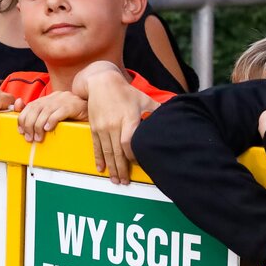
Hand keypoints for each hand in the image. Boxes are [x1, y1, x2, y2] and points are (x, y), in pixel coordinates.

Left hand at [17, 91, 86, 142]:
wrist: (96, 110)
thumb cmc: (75, 116)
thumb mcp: (55, 115)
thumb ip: (40, 115)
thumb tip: (20, 114)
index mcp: (50, 98)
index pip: (30, 105)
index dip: (23, 118)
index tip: (22, 131)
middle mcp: (56, 97)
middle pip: (35, 108)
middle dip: (29, 125)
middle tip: (30, 138)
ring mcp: (65, 100)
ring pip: (45, 111)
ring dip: (39, 126)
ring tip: (39, 138)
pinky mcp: (74, 105)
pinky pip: (60, 112)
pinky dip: (51, 121)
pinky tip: (49, 129)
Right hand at [83, 68, 160, 184]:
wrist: (101, 82)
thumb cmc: (125, 91)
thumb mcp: (143, 98)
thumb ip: (156, 110)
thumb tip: (171, 117)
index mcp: (128, 119)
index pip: (129, 143)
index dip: (133, 156)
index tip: (138, 163)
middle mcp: (114, 125)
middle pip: (117, 152)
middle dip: (121, 169)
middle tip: (125, 182)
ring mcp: (103, 127)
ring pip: (107, 152)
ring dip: (111, 168)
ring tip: (115, 180)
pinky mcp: (94, 127)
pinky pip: (96, 146)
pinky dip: (99, 159)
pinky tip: (101, 169)